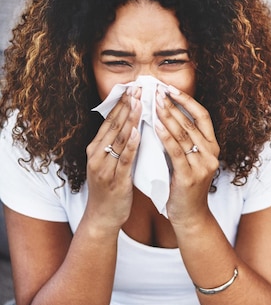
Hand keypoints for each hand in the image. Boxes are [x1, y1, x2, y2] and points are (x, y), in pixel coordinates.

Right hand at [85, 88, 140, 231]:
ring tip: (140, 103)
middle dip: (126, 105)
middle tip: (138, 88)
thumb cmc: (112, 188)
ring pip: (118, 139)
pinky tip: (139, 132)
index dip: (121, 103)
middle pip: (113, 125)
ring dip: (130, 119)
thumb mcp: (112, 161)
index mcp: (96, 147)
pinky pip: (124, 159)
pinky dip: (131, 144)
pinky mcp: (114, 179)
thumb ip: (120, 143)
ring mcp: (104, 167)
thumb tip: (134, 122)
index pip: (109, 120)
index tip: (133, 87)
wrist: (103, 217)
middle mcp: (96, 154)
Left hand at [153, 85, 220, 223]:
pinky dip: (165, 137)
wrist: (190, 215)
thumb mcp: (189, 159)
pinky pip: (176, 152)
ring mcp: (202, 166)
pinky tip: (155, 126)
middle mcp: (211, 154)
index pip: (203, 116)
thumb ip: (183, 141)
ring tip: (154, 103)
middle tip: (157, 91)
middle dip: (173, 105)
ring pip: (184, 135)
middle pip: (192, 122)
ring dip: (168, 117)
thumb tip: (164, 115)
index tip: (170, 89)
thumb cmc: (185, 186)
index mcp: (213, 147)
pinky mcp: (190, 177)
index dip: (187, 100)